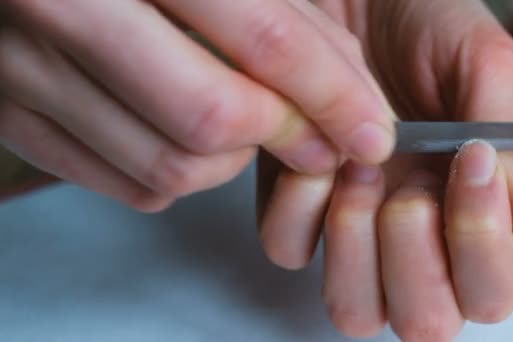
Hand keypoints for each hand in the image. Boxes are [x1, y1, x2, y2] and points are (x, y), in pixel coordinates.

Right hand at [0, 0, 394, 210]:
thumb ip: (288, 15)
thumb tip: (352, 91)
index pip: (263, 38)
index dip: (332, 94)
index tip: (371, 133)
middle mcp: (62, 8)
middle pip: (212, 118)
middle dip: (281, 136)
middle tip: (311, 138)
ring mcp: (25, 71)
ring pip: (170, 169)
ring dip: (229, 162)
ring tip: (240, 127)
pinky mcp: (14, 120)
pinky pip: (127, 187)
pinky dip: (180, 180)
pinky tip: (189, 142)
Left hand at [257, 1, 512, 339]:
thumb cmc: (424, 26)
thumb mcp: (480, 69)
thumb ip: (509, 148)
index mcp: (471, 217)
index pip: (492, 290)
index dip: (484, 245)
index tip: (472, 163)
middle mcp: (411, 241)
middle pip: (424, 320)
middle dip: (415, 257)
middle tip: (410, 187)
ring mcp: (349, 232)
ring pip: (353, 308)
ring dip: (357, 246)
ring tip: (361, 172)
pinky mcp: (293, 206)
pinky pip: (289, 248)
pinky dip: (301, 210)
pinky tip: (316, 160)